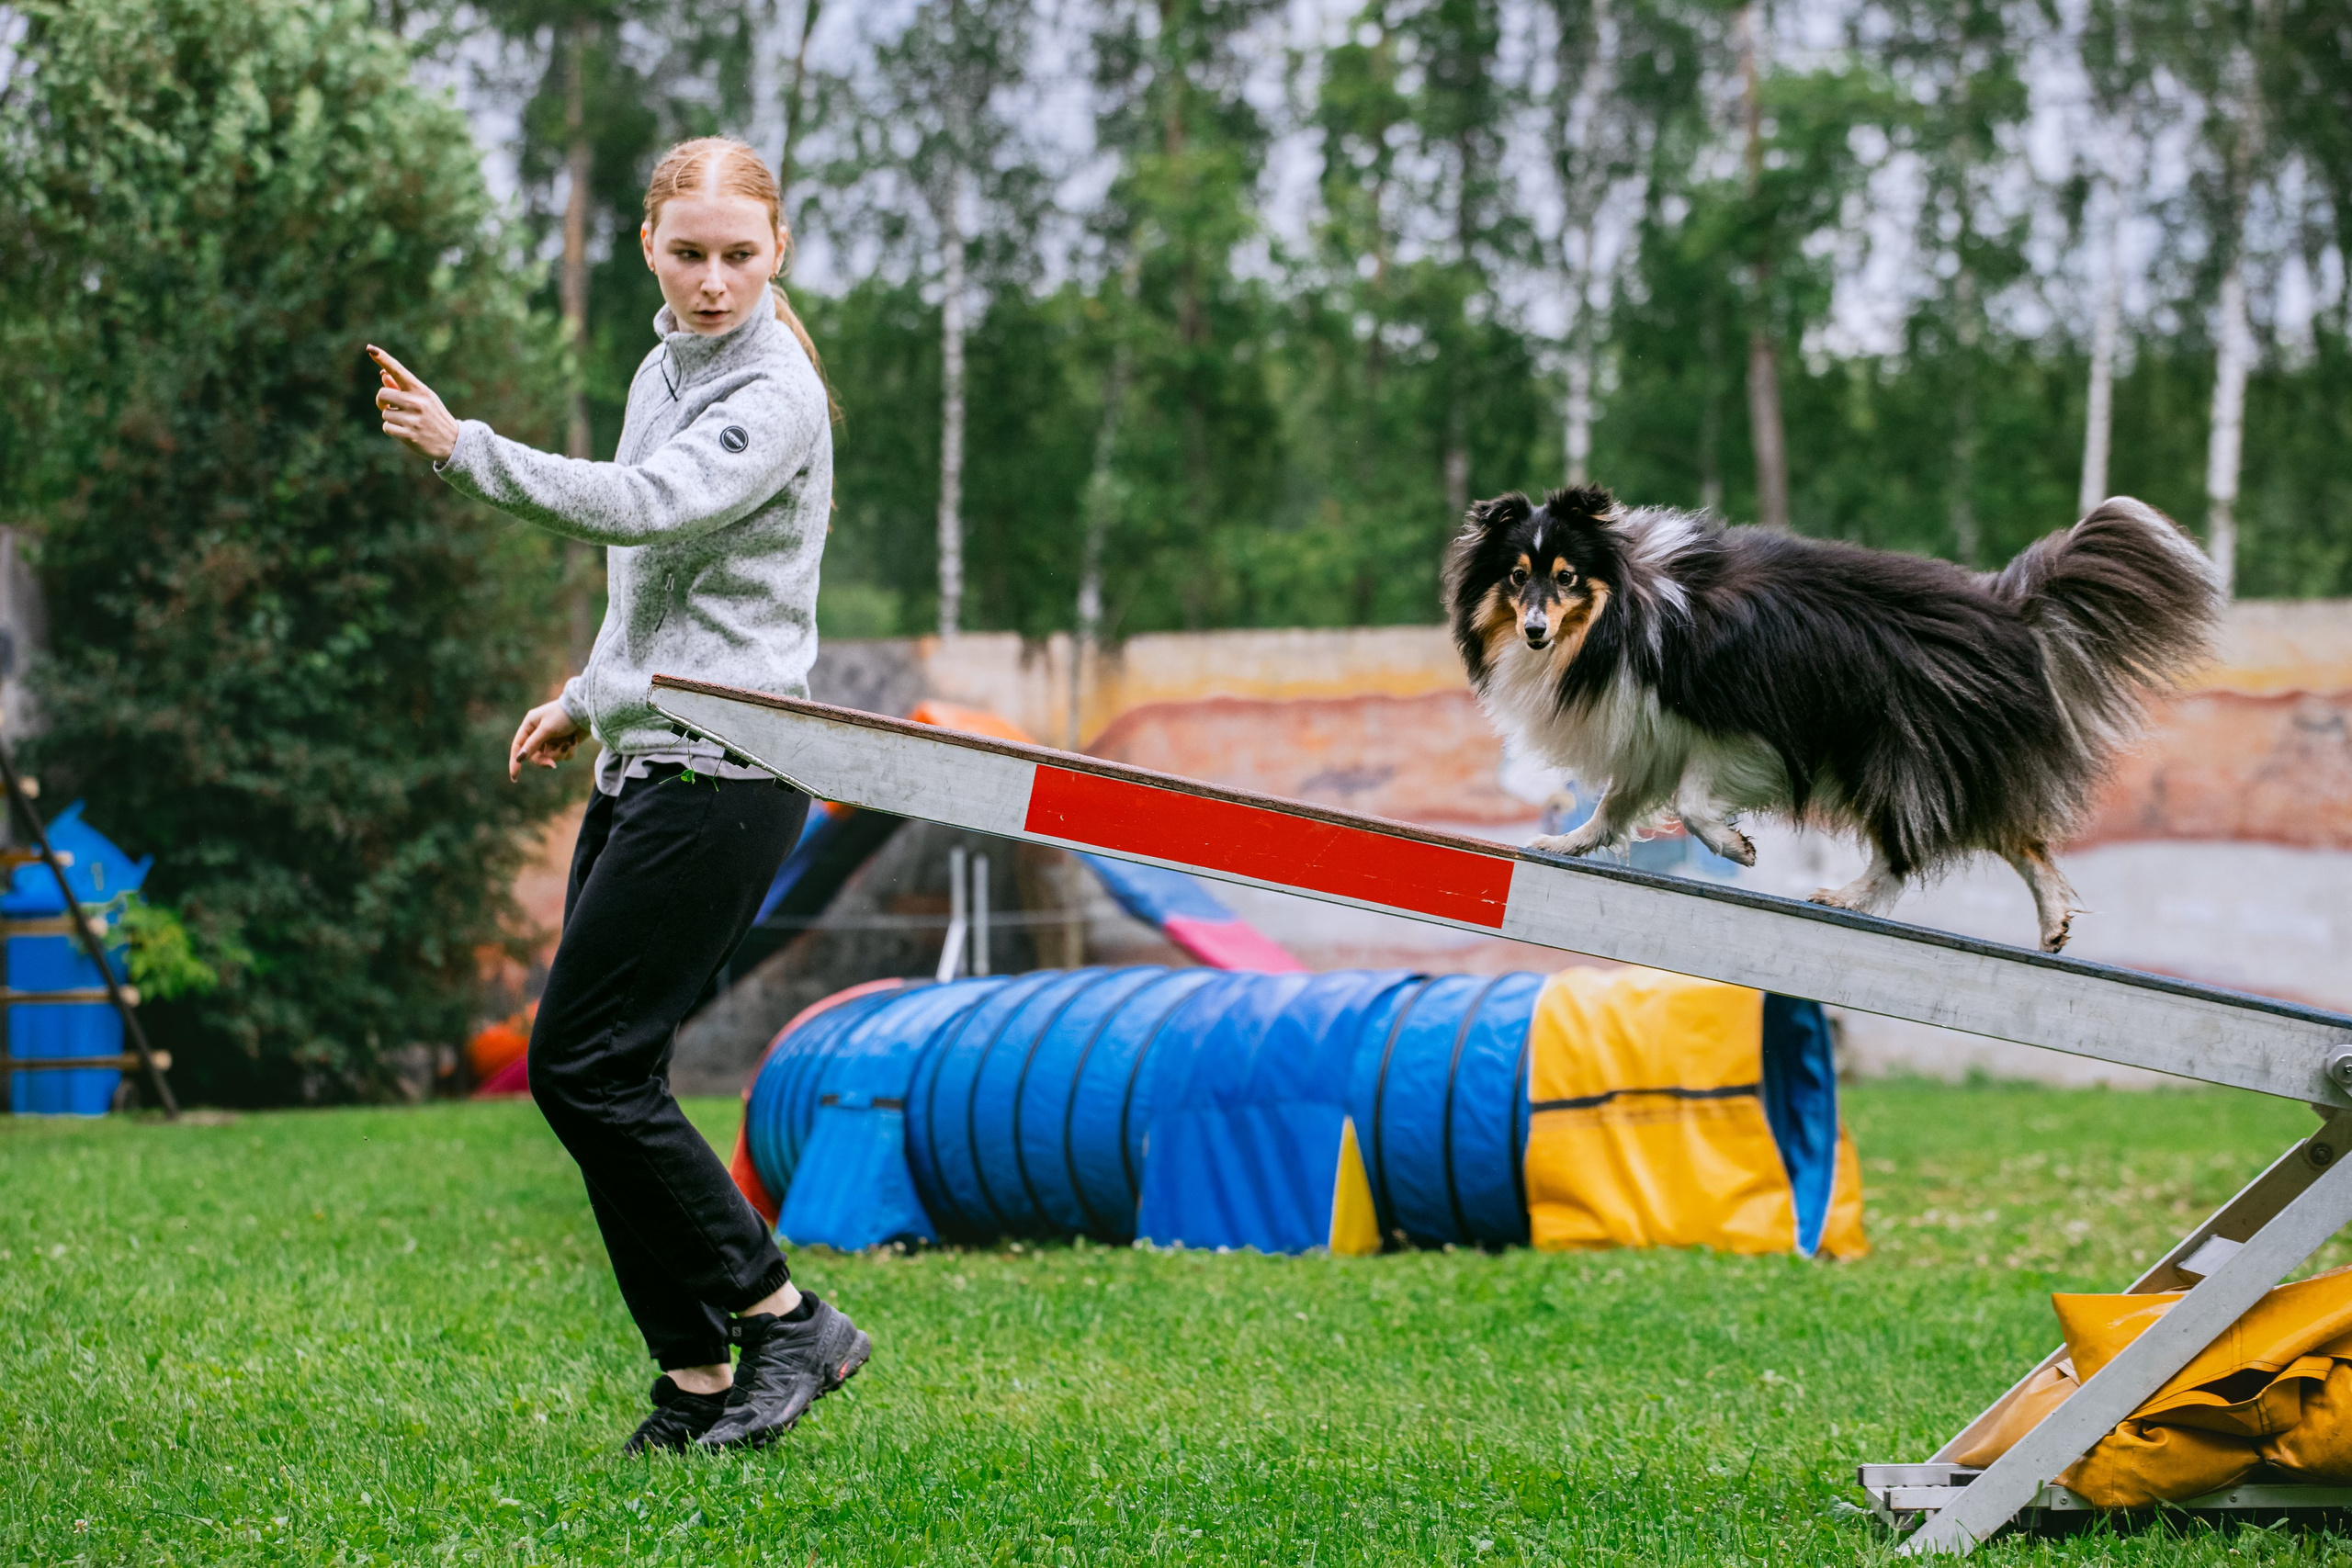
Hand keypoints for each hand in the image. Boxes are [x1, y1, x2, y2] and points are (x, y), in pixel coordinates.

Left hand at [368, 345, 459, 462]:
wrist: (453, 442)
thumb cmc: (434, 417)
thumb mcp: (424, 399)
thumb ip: (402, 387)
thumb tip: (383, 374)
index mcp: (420, 390)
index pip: (398, 371)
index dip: (383, 359)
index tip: (370, 349)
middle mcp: (417, 402)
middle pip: (382, 394)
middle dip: (382, 402)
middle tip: (390, 407)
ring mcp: (413, 419)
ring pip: (384, 413)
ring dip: (391, 418)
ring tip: (407, 423)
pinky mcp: (409, 435)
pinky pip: (387, 427)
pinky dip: (392, 430)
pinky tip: (405, 432)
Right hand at [510, 700, 581, 781]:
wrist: (587, 711)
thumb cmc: (564, 715)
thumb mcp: (546, 729)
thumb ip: (533, 744)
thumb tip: (519, 758)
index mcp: (530, 725)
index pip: (518, 746)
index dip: (515, 762)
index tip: (515, 778)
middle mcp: (538, 732)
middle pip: (534, 756)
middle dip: (545, 760)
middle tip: (552, 764)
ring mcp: (551, 738)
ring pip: (550, 757)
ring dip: (560, 753)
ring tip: (569, 743)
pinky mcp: (564, 743)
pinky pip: (562, 756)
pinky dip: (569, 751)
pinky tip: (574, 741)